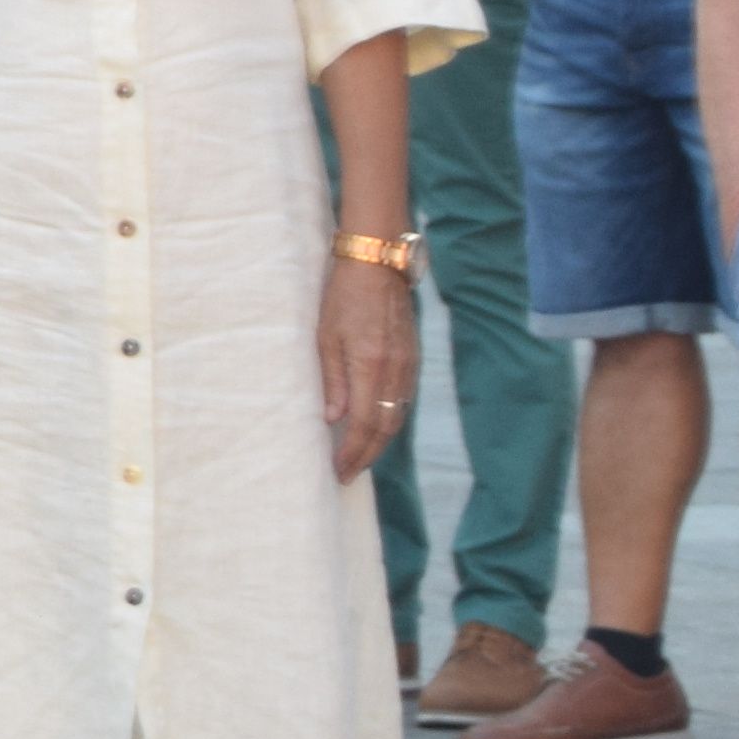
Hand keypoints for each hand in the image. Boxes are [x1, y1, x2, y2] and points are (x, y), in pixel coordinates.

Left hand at [317, 253, 420, 482]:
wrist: (378, 265)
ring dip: (378, 441)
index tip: (339, 471)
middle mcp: (395, 371)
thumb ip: (332, 380)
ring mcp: (408, 365)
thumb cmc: (343, 296)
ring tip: (357, 457)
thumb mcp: (326, 336)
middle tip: (347, 474)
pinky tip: (373, 427)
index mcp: (371, 366)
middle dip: (366, 455)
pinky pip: (402, 400)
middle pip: (385, 427)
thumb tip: (333, 419)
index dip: (353, 452)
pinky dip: (388, 420)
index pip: (364, 424)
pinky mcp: (412, 358)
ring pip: (396, 416)